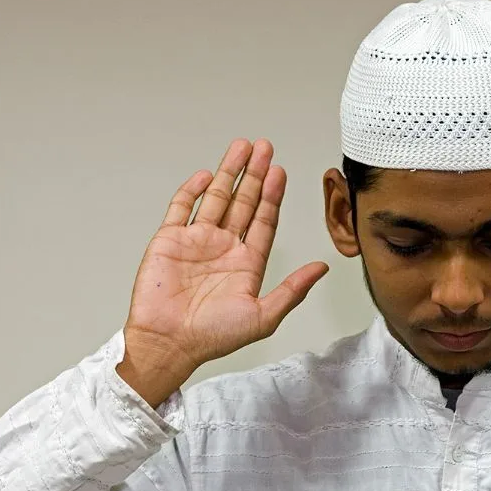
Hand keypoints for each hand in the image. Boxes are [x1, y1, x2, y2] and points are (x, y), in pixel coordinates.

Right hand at [122, 139, 329, 380]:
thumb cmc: (213, 337)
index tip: (281, 172)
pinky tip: (206, 174)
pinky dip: (192, 190)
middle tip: (266, 148)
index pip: (265, 221)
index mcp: (247, 264)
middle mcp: (224, 248)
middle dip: (255, 175)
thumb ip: (292, 290)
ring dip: (229, 173)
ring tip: (242, 147)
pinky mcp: (169, 240)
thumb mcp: (263, 316)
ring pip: (216, 198)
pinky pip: (182, 208)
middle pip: (244, 202)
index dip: (274, 196)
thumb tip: (321, 268)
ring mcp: (197, 241)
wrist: (168, 343)